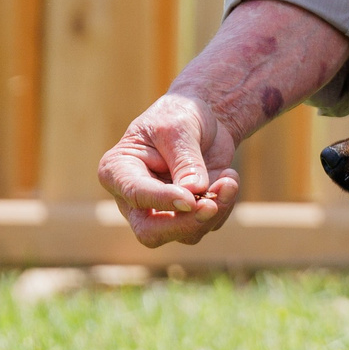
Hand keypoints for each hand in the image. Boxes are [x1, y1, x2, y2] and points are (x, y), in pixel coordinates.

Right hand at [97, 92, 241, 246]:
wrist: (203, 117)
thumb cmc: (180, 115)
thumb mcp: (179, 128)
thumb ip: (185, 162)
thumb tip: (194, 194)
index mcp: (118, 171)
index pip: (136, 195)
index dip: (163, 200)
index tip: (191, 199)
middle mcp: (133, 199)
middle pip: (151, 232)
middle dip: (186, 223)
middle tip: (212, 206)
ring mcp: (160, 211)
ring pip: (184, 234)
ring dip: (214, 211)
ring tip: (230, 179)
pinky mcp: (187, 215)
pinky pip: (206, 225)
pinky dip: (224, 206)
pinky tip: (229, 180)